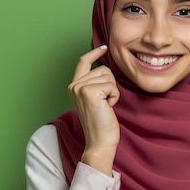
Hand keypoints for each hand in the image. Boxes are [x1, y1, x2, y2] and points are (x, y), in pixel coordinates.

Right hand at [68, 45, 119, 175]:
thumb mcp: (96, 99)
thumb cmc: (101, 123)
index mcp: (74, 86)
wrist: (99, 142)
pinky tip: (108, 108)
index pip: (83, 62)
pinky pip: (112, 85)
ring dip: (113, 91)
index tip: (104, 47)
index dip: (94, 53)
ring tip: (105, 106)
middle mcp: (74, 85)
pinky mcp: (90, 92)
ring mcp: (80, 88)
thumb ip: (95, 83)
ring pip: (108, 76)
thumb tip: (105, 67)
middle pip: (103, 69)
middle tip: (104, 104)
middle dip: (110, 85)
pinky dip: (115, 96)